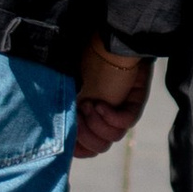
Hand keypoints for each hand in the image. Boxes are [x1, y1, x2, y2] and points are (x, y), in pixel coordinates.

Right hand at [74, 40, 151, 159]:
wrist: (113, 43)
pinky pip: (125, 124)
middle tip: (81, 109)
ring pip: (112, 138)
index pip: (84, 148)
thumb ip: (67, 115)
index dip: (77, 147)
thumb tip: (58, 141)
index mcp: (87, 118)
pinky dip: (111, 117)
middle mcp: (104, 119)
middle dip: (86, 133)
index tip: (70, 131)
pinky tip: (102, 104)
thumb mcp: (73, 92)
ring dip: (97, 123)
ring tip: (92, 103)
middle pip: (98, 148)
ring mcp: (119, 114)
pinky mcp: (134, 107)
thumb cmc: (89, 64)